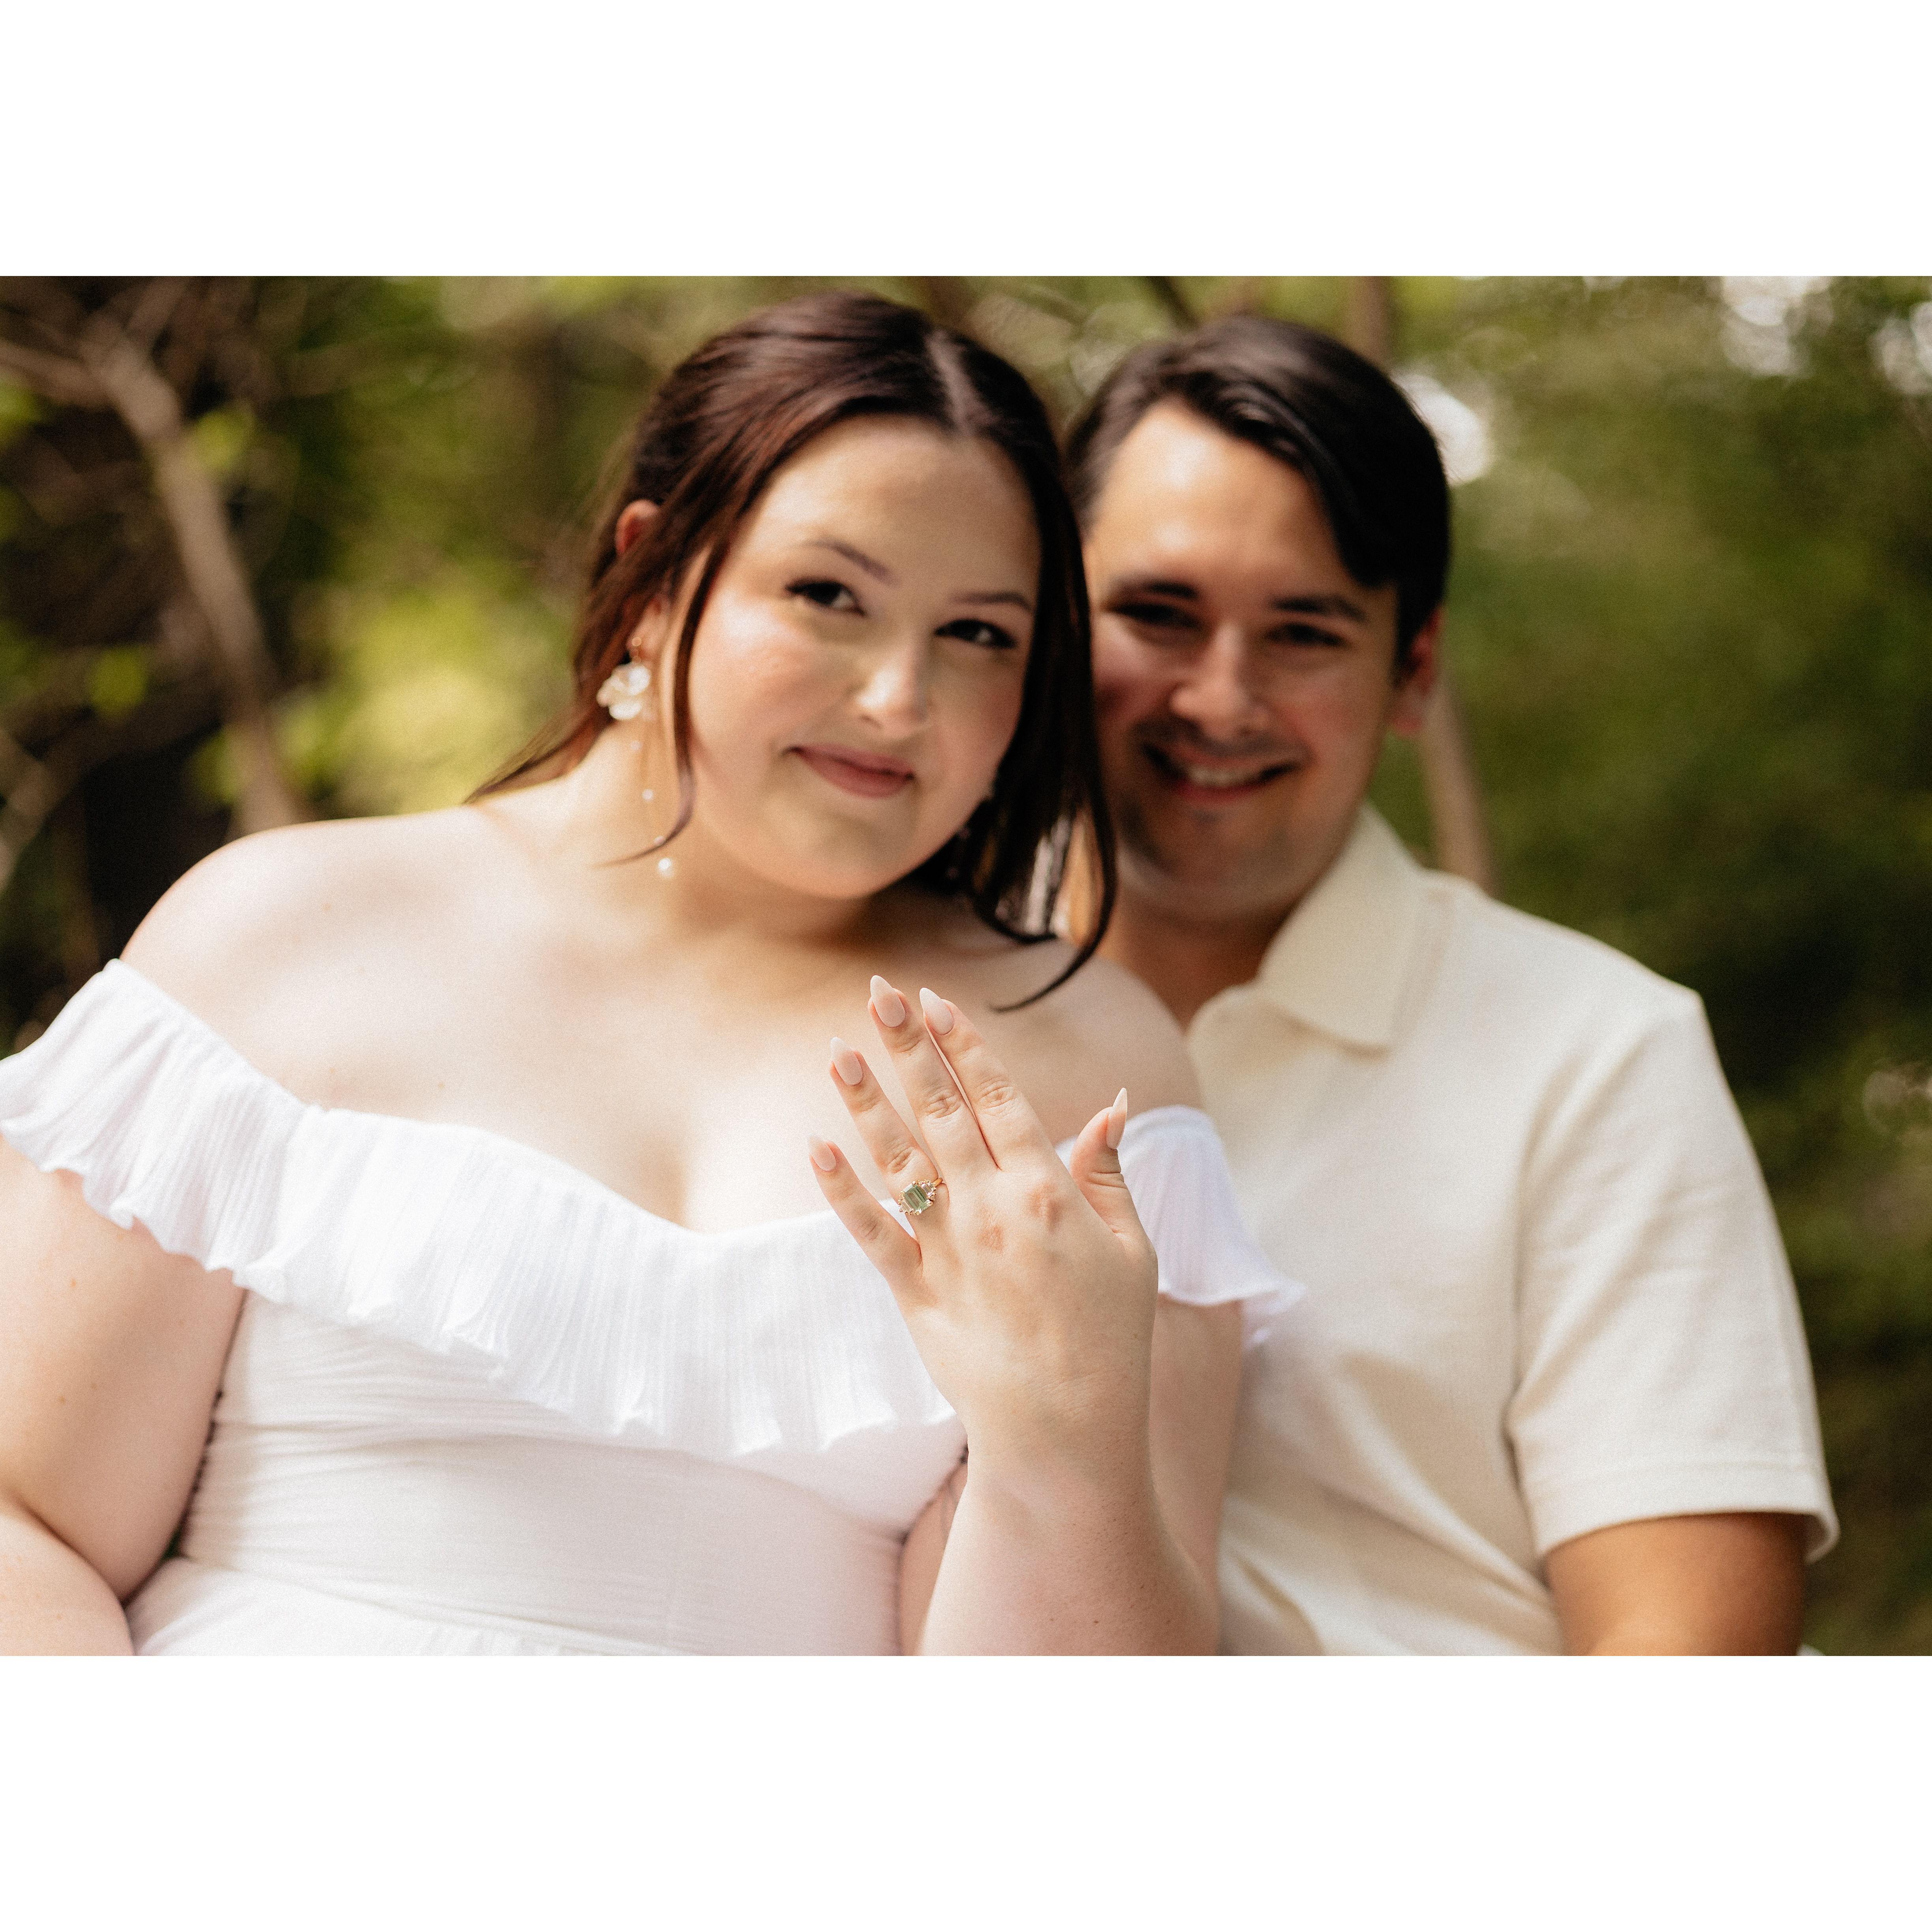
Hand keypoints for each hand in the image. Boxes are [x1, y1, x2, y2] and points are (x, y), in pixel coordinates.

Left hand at [806, 976, 1158, 1498]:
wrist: (1067, 1430)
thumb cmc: (1111, 1337)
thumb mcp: (1133, 1248)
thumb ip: (1111, 1172)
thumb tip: (1114, 1104)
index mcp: (1047, 1190)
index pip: (997, 1096)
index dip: (963, 1044)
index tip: (933, 999)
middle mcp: (991, 1209)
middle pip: (941, 1109)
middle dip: (907, 1045)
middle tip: (877, 992)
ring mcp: (949, 1250)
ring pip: (898, 1158)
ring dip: (865, 1100)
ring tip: (838, 1048)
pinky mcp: (915, 1293)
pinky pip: (870, 1232)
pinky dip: (840, 1190)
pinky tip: (815, 1147)